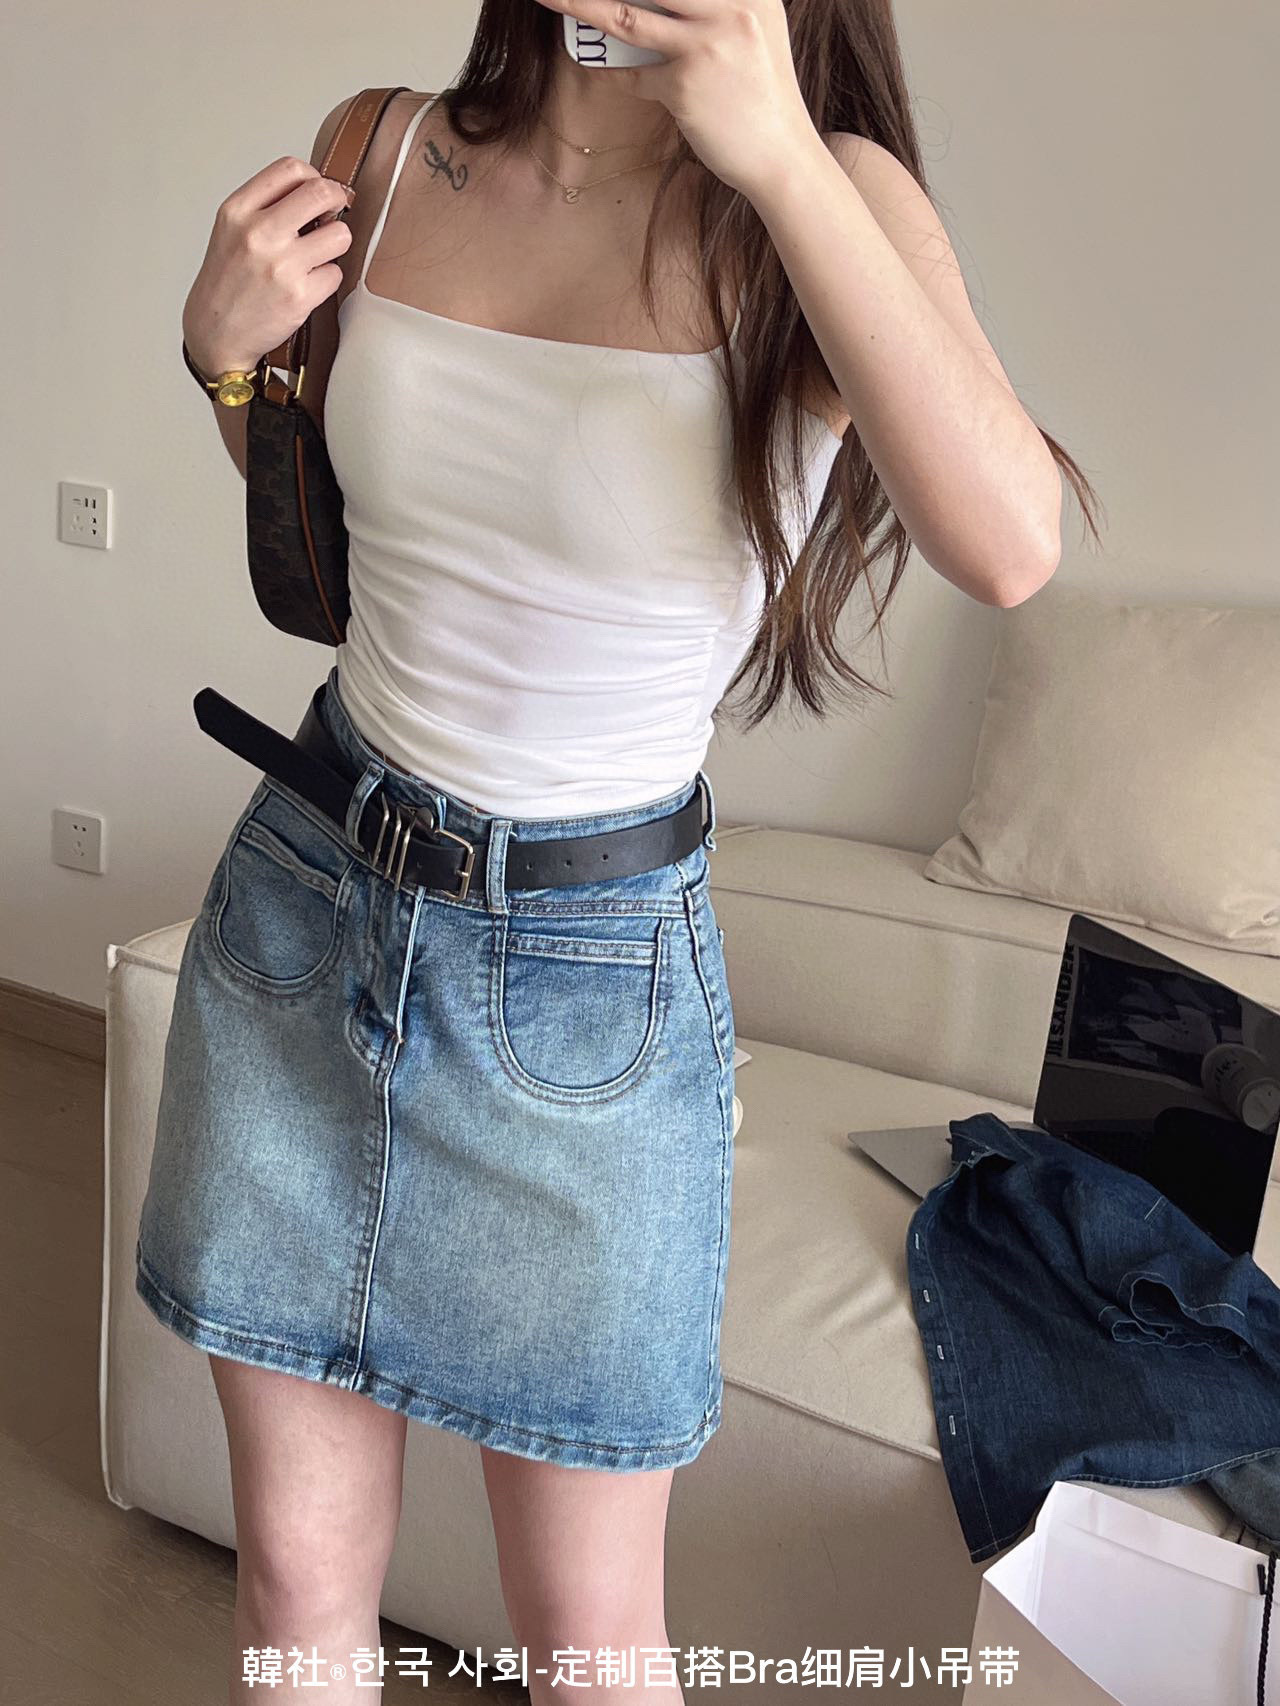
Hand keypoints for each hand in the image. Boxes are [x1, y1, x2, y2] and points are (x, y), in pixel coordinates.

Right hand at [183, 159, 354, 375]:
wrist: (215, 332)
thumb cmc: (227, 282)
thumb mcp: (231, 230)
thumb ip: (266, 205)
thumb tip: (315, 189)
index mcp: (238, 211)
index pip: (290, 169)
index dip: (315, 177)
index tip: (319, 191)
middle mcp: (258, 234)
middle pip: (321, 193)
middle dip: (337, 200)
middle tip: (334, 212)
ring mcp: (281, 266)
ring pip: (339, 235)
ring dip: (336, 243)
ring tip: (317, 254)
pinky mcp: (299, 296)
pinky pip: (335, 274)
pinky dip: (327, 279)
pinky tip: (308, 284)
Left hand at [535, 0, 817, 200]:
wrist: (783, 155)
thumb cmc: (763, 96)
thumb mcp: (754, 32)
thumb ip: (718, 6)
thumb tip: (653, 1)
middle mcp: (730, 7)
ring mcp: (706, 46)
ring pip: (626, 17)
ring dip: (580, 5)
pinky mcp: (685, 86)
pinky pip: (633, 75)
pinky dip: (612, 74)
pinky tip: (600, 69)